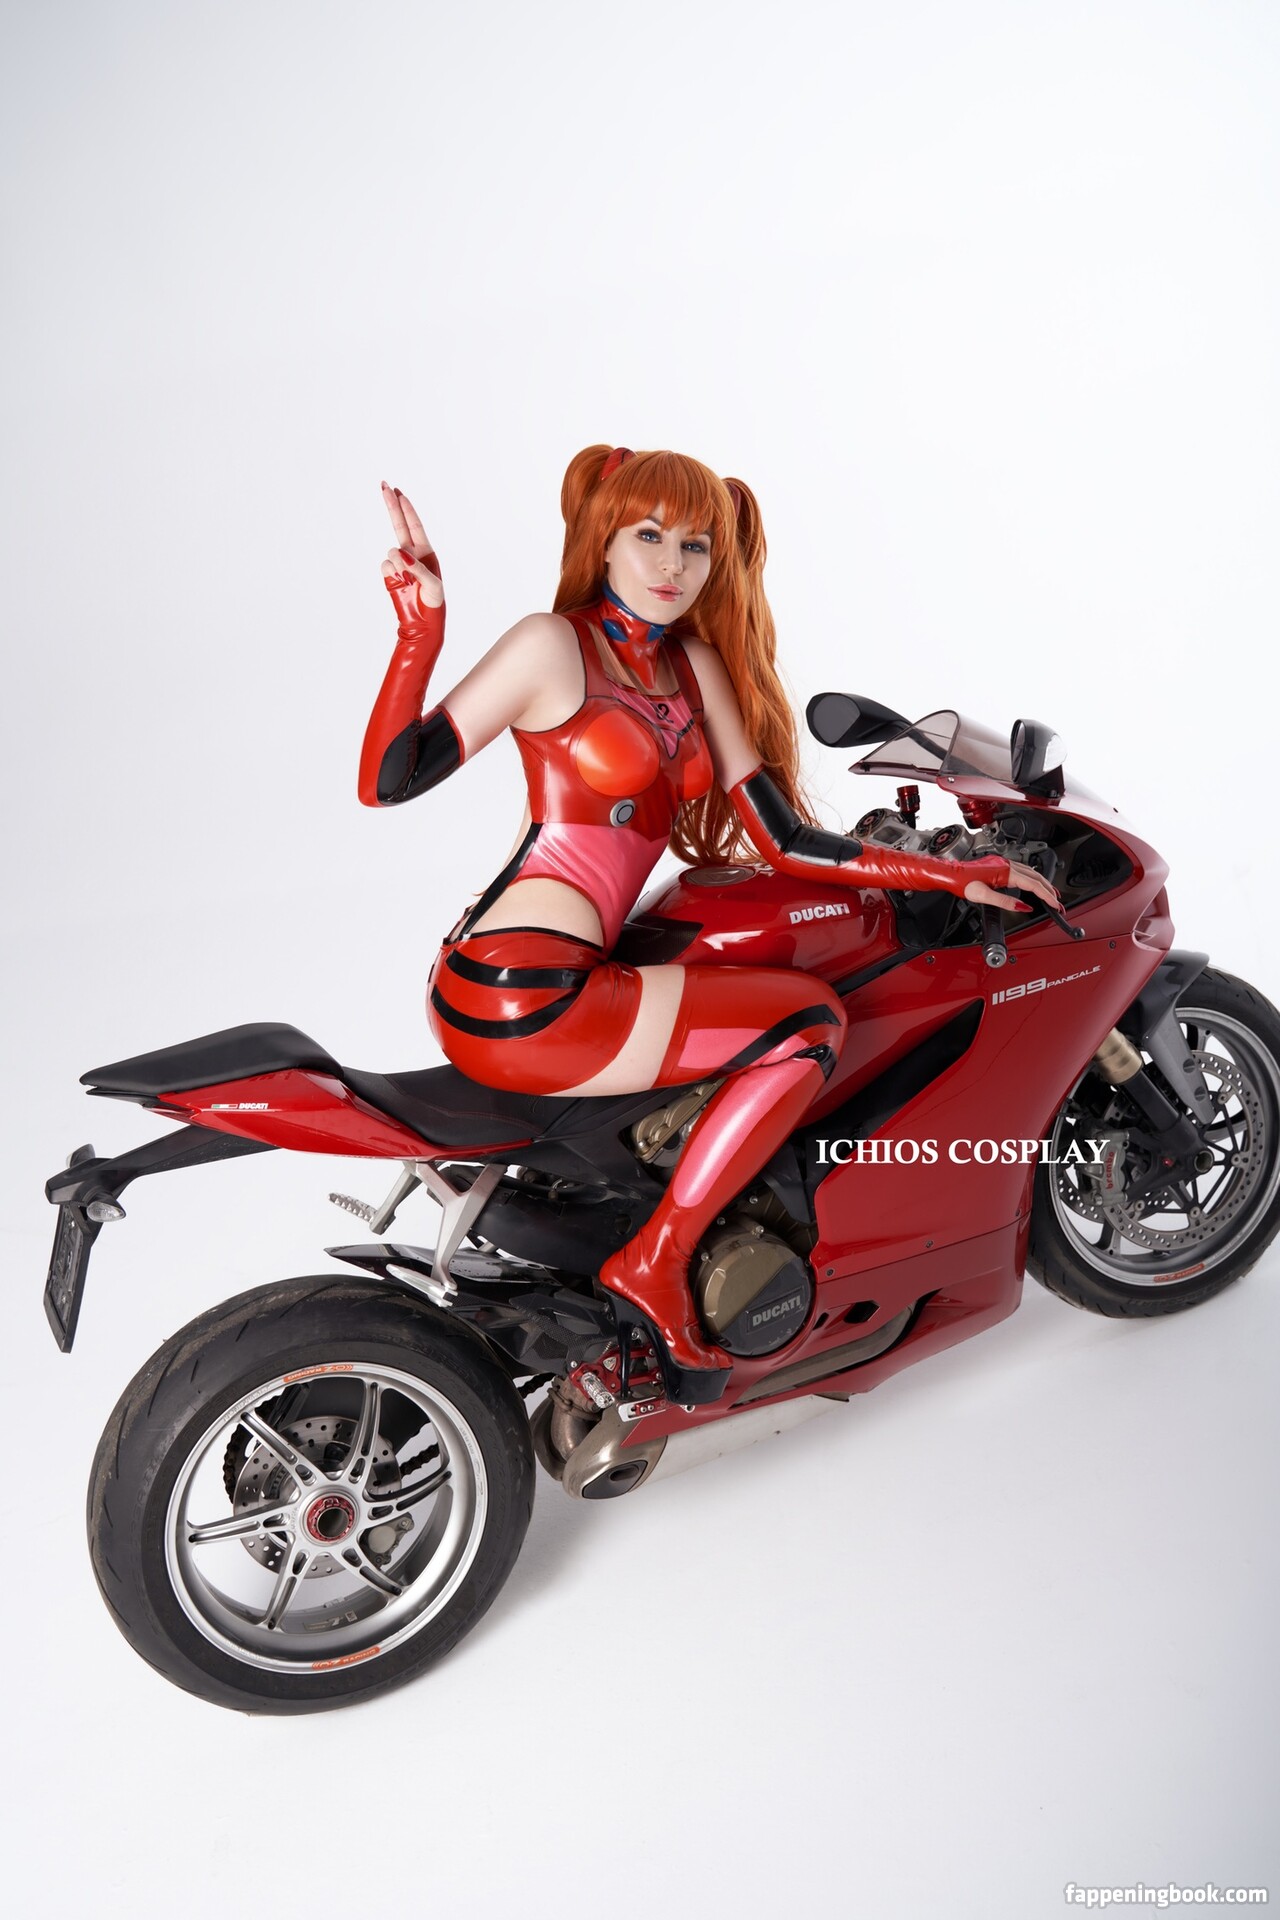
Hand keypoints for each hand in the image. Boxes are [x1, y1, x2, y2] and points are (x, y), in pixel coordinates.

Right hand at [380, 481, 443, 615]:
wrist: (422, 623)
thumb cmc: (434, 603)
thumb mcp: (432, 585)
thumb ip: (417, 568)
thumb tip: (398, 553)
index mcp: (426, 552)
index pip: (414, 525)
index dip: (406, 508)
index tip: (398, 492)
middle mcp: (412, 554)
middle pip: (399, 524)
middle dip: (392, 505)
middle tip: (384, 485)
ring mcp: (399, 564)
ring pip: (391, 552)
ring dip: (398, 564)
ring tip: (409, 581)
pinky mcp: (390, 574)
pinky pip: (385, 565)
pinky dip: (391, 573)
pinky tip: (400, 583)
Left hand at [964, 859, 1061, 914]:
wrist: (950, 873)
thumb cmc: (962, 883)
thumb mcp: (983, 896)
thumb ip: (1005, 902)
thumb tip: (1023, 906)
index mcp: (1006, 872)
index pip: (1033, 885)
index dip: (1046, 895)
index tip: (1055, 904)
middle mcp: (1007, 864)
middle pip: (1036, 876)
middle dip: (1049, 889)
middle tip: (1057, 901)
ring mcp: (1004, 863)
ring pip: (1030, 872)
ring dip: (1042, 883)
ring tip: (1050, 893)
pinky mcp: (999, 864)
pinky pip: (1023, 870)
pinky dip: (1032, 878)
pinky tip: (1033, 883)